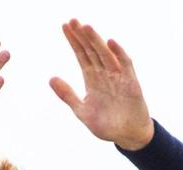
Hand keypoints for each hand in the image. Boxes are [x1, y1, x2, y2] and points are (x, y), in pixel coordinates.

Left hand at [50, 19, 153, 150]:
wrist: (127, 137)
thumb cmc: (106, 125)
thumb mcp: (82, 111)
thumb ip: (67, 95)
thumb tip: (50, 78)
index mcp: (92, 79)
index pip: (81, 55)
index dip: (73, 41)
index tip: (64, 26)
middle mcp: (105, 74)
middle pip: (92, 50)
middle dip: (82, 36)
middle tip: (72, 20)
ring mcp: (119, 77)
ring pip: (106, 54)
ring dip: (96, 41)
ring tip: (86, 28)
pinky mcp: (131, 83)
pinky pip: (125, 65)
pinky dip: (119, 54)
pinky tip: (110, 42)